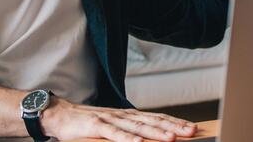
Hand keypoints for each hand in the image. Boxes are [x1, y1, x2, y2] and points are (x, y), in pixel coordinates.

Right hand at [43, 101, 196, 141]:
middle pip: (153, 121)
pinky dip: (127, 139)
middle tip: (191, 131)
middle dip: (174, 127)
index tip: (192, 128)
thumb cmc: (89, 123)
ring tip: (172, 138)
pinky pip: (114, 134)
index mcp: (130, 115)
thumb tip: (149, 138)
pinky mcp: (96, 125)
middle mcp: (124, 115)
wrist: (61, 114)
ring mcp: (111, 119)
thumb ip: (131, 131)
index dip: (175, 123)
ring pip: (137, 127)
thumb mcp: (114, 126)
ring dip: (155, 133)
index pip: (157, 118)